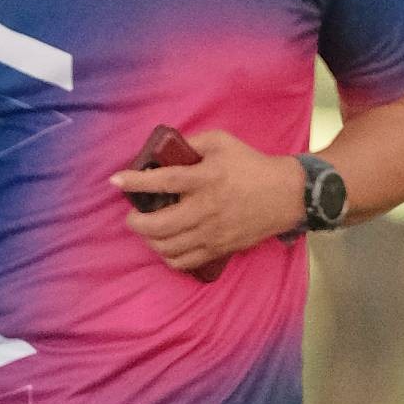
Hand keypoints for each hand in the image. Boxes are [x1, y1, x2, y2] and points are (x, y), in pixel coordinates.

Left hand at [109, 130, 305, 272]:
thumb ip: (192, 143)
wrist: (286, 195)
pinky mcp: (219, 248)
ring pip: (168, 247)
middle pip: (159, 225)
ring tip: (147, 230)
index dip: (136, 182)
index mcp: (206, 179)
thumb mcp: (222, 142)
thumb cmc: (251, 165)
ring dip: (149, 240)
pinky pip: (184, 262)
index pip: (164, 181)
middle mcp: (206, 209)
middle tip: (133, 216)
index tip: (116, 181)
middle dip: (136, 223)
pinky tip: (165, 245)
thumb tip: (165, 150)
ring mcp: (212, 233)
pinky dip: (167, 256)